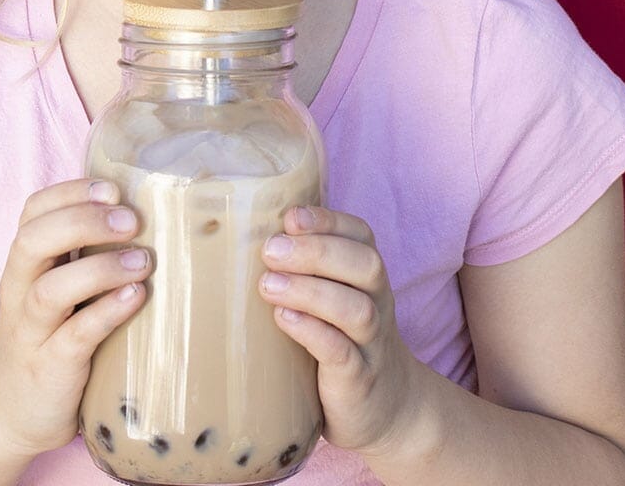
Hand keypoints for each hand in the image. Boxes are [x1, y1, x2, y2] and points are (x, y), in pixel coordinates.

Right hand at [0, 178, 150, 462]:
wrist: (11, 412)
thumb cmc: (51, 334)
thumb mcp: (61, 288)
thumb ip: (89, 253)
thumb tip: (161, 216)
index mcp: (26, 263)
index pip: (33, 211)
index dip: (70, 192)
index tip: (113, 189)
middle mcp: (20, 290)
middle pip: (33, 241)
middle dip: (82, 221)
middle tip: (132, 221)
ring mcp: (31, 331)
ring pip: (50, 290)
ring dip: (99, 269)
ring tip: (143, 262)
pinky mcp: (49, 367)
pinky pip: (73, 337)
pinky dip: (105, 314)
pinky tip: (135, 298)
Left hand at [258, 205, 426, 457]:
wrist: (386, 408)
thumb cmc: (341, 340)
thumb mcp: (331, 298)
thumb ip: (303, 269)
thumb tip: (238, 236)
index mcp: (367, 277)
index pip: (360, 235)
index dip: (328, 220)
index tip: (290, 217)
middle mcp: (377, 303)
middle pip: (365, 265)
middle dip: (316, 251)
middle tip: (271, 250)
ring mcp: (372, 343)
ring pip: (356, 309)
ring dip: (311, 291)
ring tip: (268, 285)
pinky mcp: (359, 379)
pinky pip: (343, 353)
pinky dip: (314, 333)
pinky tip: (285, 320)